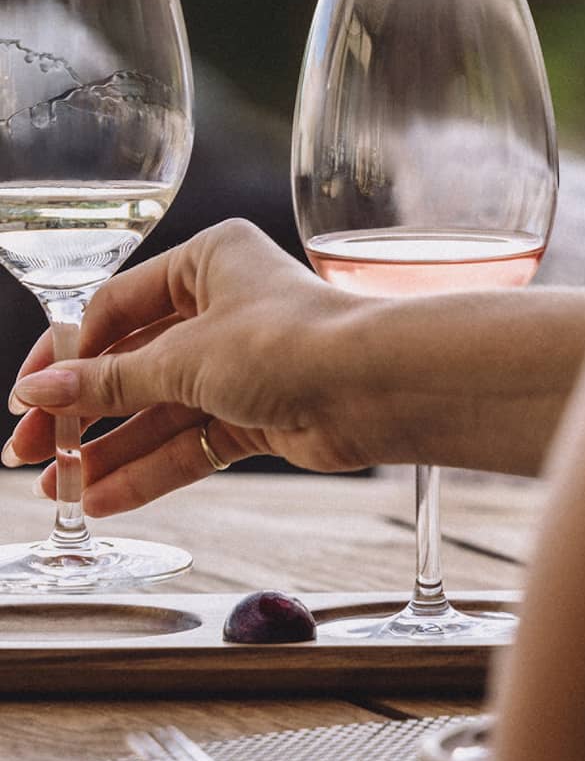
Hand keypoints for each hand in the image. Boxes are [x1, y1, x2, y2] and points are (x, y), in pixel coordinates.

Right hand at [4, 219, 372, 514]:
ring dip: (111, 449)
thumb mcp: (184, 358)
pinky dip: (151, 468)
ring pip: (162, 408)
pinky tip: (103, 500)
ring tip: (56, 490)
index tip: (24, 399)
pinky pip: (193, 440)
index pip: (116, 306)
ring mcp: (244, 361)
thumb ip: (109, 382)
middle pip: (136, 362)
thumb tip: (38, 393)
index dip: (65, 354)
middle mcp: (226, 305)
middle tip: (30, 452)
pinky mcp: (262, 411)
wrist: (374, 385)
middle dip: (83, 410)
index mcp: (210, 261)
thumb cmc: (289, 342)